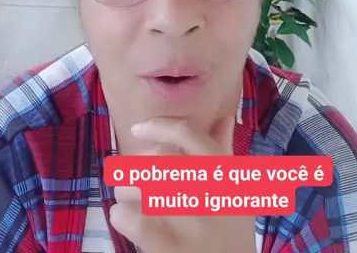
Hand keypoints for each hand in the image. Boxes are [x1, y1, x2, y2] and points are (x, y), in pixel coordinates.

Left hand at [109, 117, 255, 252]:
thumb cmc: (232, 230)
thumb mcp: (235, 190)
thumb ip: (224, 153)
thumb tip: (223, 117)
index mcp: (224, 173)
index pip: (188, 135)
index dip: (158, 126)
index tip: (138, 129)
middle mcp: (209, 193)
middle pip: (159, 159)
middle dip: (137, 166)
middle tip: (131, 177)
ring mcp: (190, 223)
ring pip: (142, 187)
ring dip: (125, 189)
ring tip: (125, 196)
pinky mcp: (171, 249)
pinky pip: (135, 222)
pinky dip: (121, 214)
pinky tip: (122, 216)